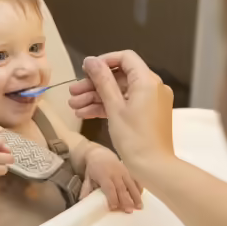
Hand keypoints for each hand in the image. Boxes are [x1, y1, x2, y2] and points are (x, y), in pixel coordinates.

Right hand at [68, 51, 174, 165]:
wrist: (153, 168)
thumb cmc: (134, 138)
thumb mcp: (114, 107)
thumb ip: (102, 81)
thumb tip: (90, 61)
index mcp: (147, 81)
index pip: (126, 58)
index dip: (104, 61)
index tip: (86, 71)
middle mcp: (152, 87)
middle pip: (119, 76)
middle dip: (94, 84)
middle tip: (73, 93)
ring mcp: (150, 101)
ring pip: (119, 92)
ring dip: (96, 97)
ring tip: (74, 107)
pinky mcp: (146, 114)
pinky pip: (125, 104)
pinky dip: (107, 107)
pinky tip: (85, 114)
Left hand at [80, 147, 142, 212]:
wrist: (99, 153)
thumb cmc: (93, 168)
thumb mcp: (87, 178)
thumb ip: (86, 190)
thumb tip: (82, 202)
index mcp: (104, 176)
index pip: (109, 188)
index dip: (112, 197)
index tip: (114, 208)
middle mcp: (115, 173)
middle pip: (121, 188)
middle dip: (126, 200)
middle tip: (129, 211)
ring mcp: (123, 171)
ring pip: (131, 184)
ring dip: (135, 196)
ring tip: (139, 207)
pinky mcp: (128, 171)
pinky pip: (135, 179)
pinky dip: (139, 187)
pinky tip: (141, 196)